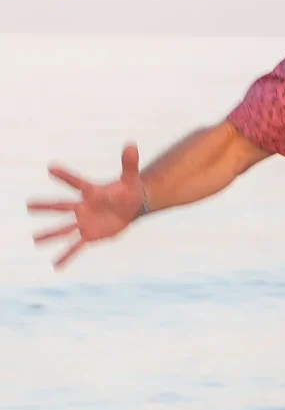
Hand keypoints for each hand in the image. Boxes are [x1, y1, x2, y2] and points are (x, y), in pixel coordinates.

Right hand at [28, 143, 145, 267]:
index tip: (50, 168)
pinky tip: (56, 265)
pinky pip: (76, 247)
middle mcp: (83, 207)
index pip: (76, 182)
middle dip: (46, 206)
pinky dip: (67, 256)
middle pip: (62, 207)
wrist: (129, 207)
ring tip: (36, 240)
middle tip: (28, 204)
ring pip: (64, 229)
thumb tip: (132, 145)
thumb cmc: (128, 191)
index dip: (65, 176)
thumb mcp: (130, 180)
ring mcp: (85, 222)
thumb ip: (129, 164)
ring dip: (51, 235)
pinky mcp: (90, 235)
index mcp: (91, 192)